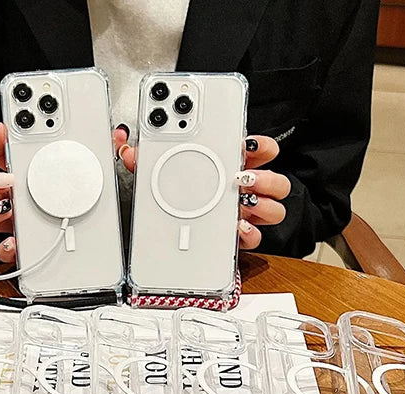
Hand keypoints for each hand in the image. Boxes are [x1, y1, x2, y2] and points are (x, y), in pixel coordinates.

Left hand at [114, 129, 289, 250]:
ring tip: (244, 201)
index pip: (261, 151)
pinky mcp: (238, 239)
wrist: (176, 234)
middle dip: (266, 178)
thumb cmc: (177, 195)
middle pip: (276, 181)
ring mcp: (245, 216)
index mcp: (231, 167)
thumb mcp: (158, 173)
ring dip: (264, 205)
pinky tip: (236, 227)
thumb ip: (146, 160)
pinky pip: (255, 238)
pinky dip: (249, 233)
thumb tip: (128, 150)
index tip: (250, 144)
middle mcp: (244, 192)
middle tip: (243, 176)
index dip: (262, 146)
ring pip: (274, 210)